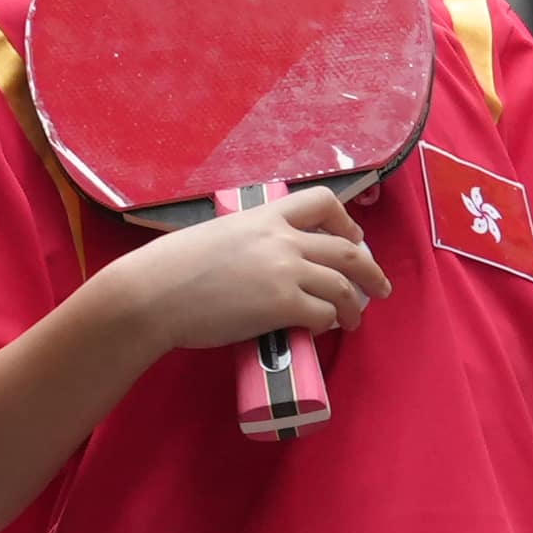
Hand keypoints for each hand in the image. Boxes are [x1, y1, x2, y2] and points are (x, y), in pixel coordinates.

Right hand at [125, 184, 379, 355]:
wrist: (153, 294)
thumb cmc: (170, 268)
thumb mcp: (216, 235)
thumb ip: (246, 242)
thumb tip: (256, 264)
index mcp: (265, 215)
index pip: (322, 202)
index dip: (346, 222)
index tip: (353, 239)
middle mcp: (283, 239)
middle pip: (347, 250)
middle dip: (371, 270)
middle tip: (379, 287)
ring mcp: (285, 271)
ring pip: (343, 285)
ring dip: (355, 306)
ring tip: (355, 320)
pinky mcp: (282, 305)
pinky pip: (325, 314)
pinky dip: (330, 322)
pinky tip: (324, 329)